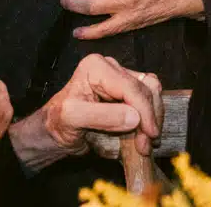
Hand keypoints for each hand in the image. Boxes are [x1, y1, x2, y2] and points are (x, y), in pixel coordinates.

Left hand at [10, 54, 162, 170]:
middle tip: (146, 144)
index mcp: (96, 67)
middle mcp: (111, 67)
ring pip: (152, 93)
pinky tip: (144, 135)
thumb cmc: (60, 122)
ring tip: (146, 142)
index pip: (131, 87)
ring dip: (153, 118)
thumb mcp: (73, 119)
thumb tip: (134, 118)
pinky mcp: (127, 91)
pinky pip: (149, 100)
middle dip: (150, 117)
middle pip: (146, 88)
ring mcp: (121, 78)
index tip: (150, 135)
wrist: (57, 131)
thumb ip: (102, 116)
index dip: (144, 111)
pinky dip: (151, 117)